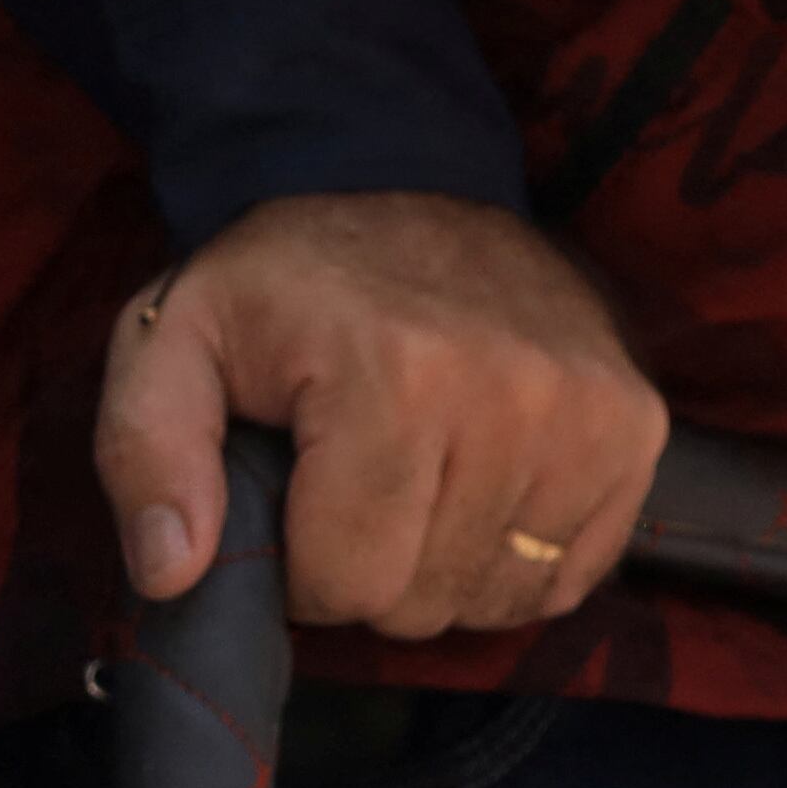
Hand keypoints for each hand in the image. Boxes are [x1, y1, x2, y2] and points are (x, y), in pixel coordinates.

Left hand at [97, 190, 666, 635]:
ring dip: (441, 567)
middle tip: (352, 477)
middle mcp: (514, 393)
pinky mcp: (638, 427)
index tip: (294, 493)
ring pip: (496, 600)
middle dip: (369, 568)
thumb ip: (148, 455)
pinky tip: (476, 486)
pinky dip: (511, 558)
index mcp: (393, 372)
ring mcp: (591, 412)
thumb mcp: (173, 341)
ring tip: (414, 475)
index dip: (299, 564)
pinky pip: (567, 578)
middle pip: (423, 602)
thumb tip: (173, 572)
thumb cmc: (283, 286)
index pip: (348, 583)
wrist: (406, 185)